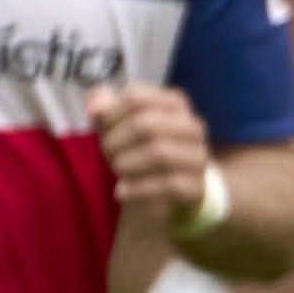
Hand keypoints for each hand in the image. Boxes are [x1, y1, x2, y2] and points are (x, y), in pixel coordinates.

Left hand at [83, 83, 214, 223]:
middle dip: (116, 141)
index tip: (98, 127)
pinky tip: (121, 191)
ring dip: (126, 163)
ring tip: (115, 170)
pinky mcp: (197, 186)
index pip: (136, 98)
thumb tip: (95, 108)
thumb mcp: (117, 125)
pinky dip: (138, 188)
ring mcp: (198, 156)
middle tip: (106, 154)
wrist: (160, 193)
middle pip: (145, 124)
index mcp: (175, 103)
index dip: (110, 114)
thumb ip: (103, 108)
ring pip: (159, 153)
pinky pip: (168, 184)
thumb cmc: (137, 150)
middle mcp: (192, 126)